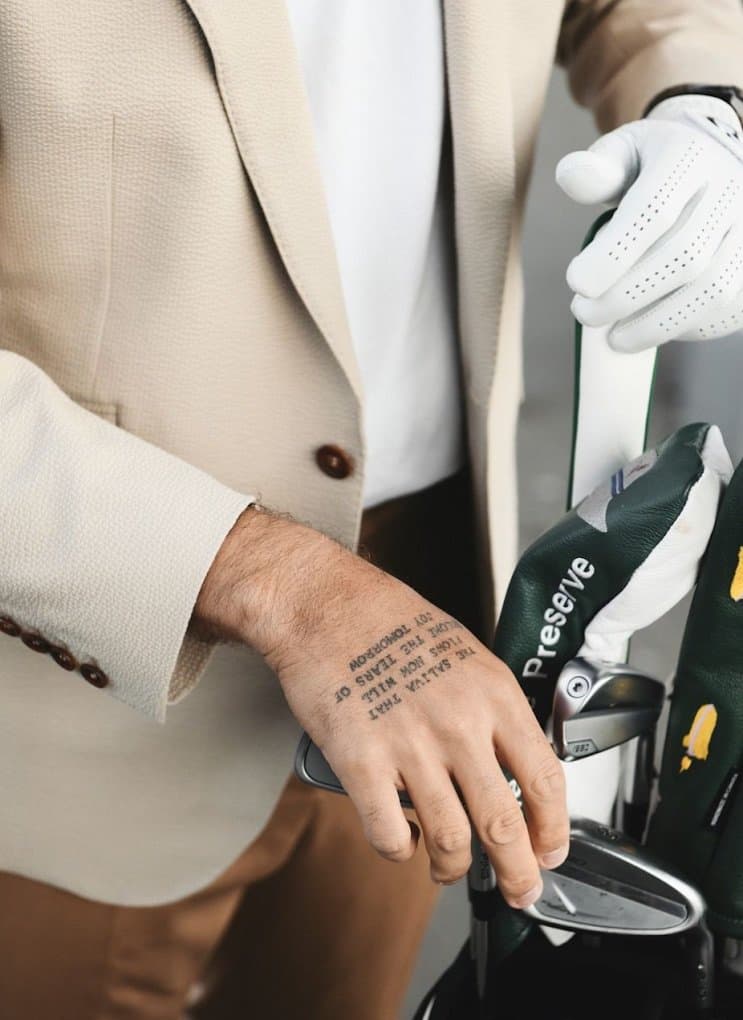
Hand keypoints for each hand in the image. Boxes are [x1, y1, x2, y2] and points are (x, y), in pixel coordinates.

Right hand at [194, 507, 569, 903]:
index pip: (545, 778)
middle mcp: (459, 723)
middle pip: (505, 825)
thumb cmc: (390, 622)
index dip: (554, 829)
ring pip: (450, 841)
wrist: (324, 605)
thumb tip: (514, 764)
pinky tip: (402, 840)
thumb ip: (493, 707)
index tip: (551, 852)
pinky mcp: (361, 762)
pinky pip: (390, 835)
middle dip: (518, 875)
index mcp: (493, 694)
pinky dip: (400, 850)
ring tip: (448, 867)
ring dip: (452, 869)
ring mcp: (410, 746)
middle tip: (519, 890)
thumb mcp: (466, 653)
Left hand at [557, 94, 742, 351]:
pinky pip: (726, 307)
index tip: (577, 282)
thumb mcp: (624, 154)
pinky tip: (649, 330)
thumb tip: (570, 176)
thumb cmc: (656, 165)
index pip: (654, 208)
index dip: (614, 253)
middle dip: (625, 296)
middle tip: (584, 313)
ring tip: (614, 337)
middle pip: (682, 256)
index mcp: (691, 157)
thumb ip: (597, 170)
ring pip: (711, 289)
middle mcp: (732, 189)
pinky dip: (684, 328)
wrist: (715, 162)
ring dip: (656, 324)